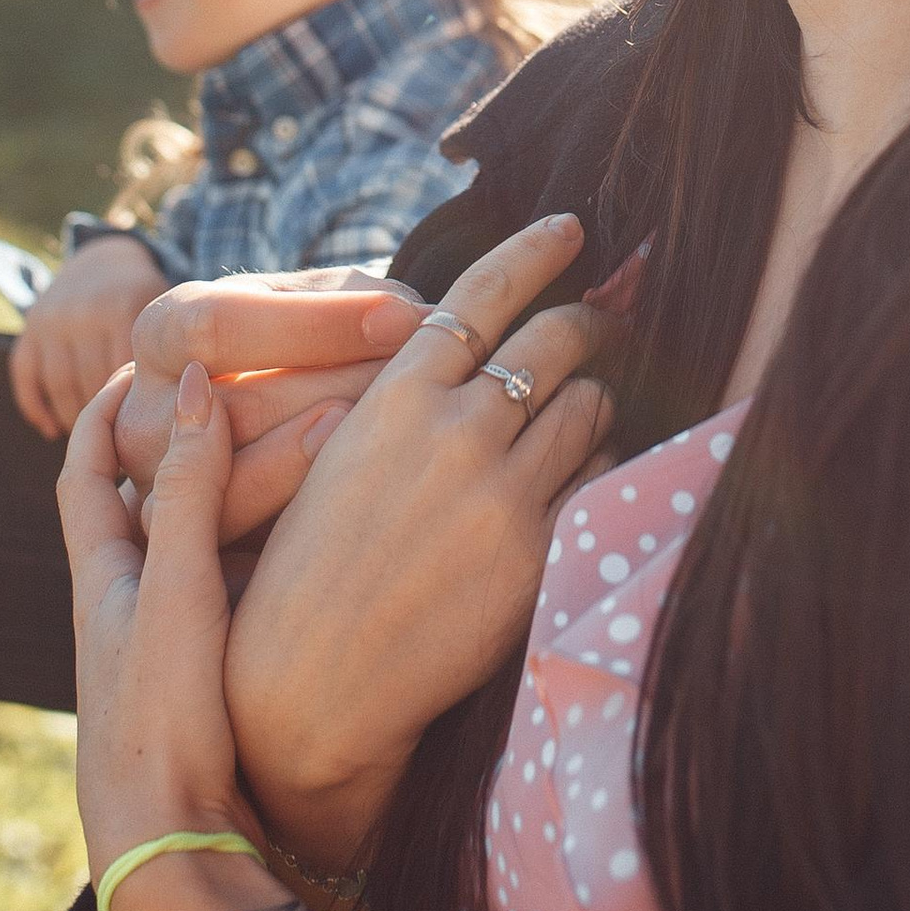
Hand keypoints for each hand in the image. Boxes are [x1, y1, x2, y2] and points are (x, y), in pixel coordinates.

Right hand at [8, 235, 165, 440]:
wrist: (106, 256)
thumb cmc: (150, 299)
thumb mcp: (171, 312)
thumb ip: (183, 351)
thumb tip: (193, 410)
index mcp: (123, 308)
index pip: (127, 377)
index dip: (139, 411)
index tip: (154, 436)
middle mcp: (82, 312)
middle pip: (92, 385)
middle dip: (109, 422)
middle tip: (128, 452)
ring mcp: (52, 320)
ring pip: (60, 387)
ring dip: (74, 420)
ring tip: (96, 447)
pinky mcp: (29, 328)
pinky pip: (27, 377)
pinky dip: (37, 409)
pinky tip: (53, 431)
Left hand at [58, 362, 252, 882]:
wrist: (174, 851)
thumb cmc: (161, 723)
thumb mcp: (178, 591)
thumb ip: (190, 490)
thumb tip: (188, 382)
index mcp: (102, 578)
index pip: (83, 470)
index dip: (104, 410)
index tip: (143, 359)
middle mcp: (128, 609)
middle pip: (144, 502)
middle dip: (182, 444)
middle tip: (238, 391)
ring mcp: (167, 650)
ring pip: (196, 549)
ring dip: (235, 497)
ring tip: (292, 449)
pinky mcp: (210, 685)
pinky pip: (235, 594)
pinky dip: (266, 555)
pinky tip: (314, 546)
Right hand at [117, 270, 429, 541]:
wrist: (284, 439)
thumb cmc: (317, 353)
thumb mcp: (320, 310)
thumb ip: (353, 304)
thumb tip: (409, 324)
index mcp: (162, 332)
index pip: (219, 326)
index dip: (315, 325)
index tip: (402, 320)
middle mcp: (145, 418)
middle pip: (236, 409)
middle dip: (342, 392)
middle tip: (426, 387)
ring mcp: (158, 498)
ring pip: (241, 490)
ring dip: (337, 462)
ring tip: (409, 437)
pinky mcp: (196, 565)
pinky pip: (255, 553)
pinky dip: (326, 524)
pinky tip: (385, 499)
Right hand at [227, 211, 610, 874]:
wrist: (310, 684)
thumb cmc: (306, 568)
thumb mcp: (332, 454)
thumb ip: (400, 396)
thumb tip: (456, 339)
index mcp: (395, 395)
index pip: (483, 293)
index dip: (535, 250)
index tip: (570, 226)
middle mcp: (456, 430)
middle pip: (556, 339)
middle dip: (588, 321)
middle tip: (604, 317)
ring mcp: (503, 491)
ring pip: (590, 405)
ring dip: (595, 396)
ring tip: (588, 403)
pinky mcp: (538, 552)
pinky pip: (601, 477)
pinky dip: (602, 463)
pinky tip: (589, 470)